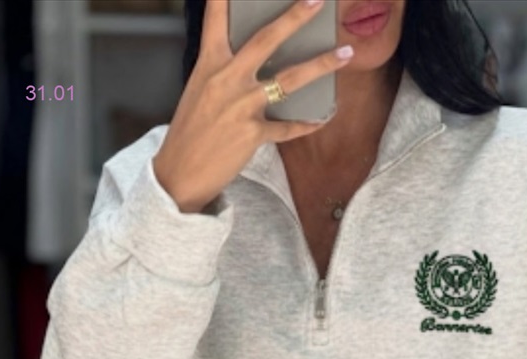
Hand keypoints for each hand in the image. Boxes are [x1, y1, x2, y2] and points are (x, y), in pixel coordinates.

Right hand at [153, 0, 351, 212]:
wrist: (180, 173)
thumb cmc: (192, 130)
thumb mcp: (201, 89)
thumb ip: (225, 68)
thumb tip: (253, 56)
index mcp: (209, 62)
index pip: (216, 17)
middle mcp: (226, 78)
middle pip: (266, 39)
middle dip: (295, 16)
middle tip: (318, 0)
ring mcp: (241, 106)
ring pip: (289, 79)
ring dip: (321, 65)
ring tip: (346, 54)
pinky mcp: (252, 134)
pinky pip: (289, 127)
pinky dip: (307, 124)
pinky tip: (323, 118)